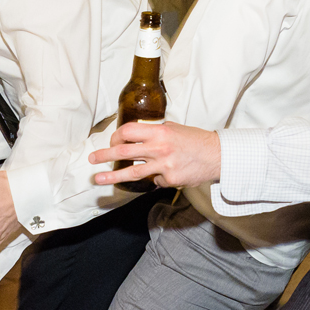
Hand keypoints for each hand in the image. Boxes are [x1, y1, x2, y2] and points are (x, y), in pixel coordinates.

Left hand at [88, 121, 220, 187]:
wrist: (217, 155)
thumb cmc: (196, 140)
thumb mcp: (174, 128)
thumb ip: (155, 133)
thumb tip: (137, 137)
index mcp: (159, 132)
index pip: (129, 131)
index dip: (117, 136)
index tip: (112, 141)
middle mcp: (159, 148)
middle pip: (124, 151)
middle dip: (104, 155)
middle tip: (92, 159)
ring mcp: (164, 165)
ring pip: (132, 172)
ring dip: (112, 175)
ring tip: (98, 178)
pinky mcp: (169, 180)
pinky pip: (155, 181)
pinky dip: (156, 178)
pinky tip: (166, 174)